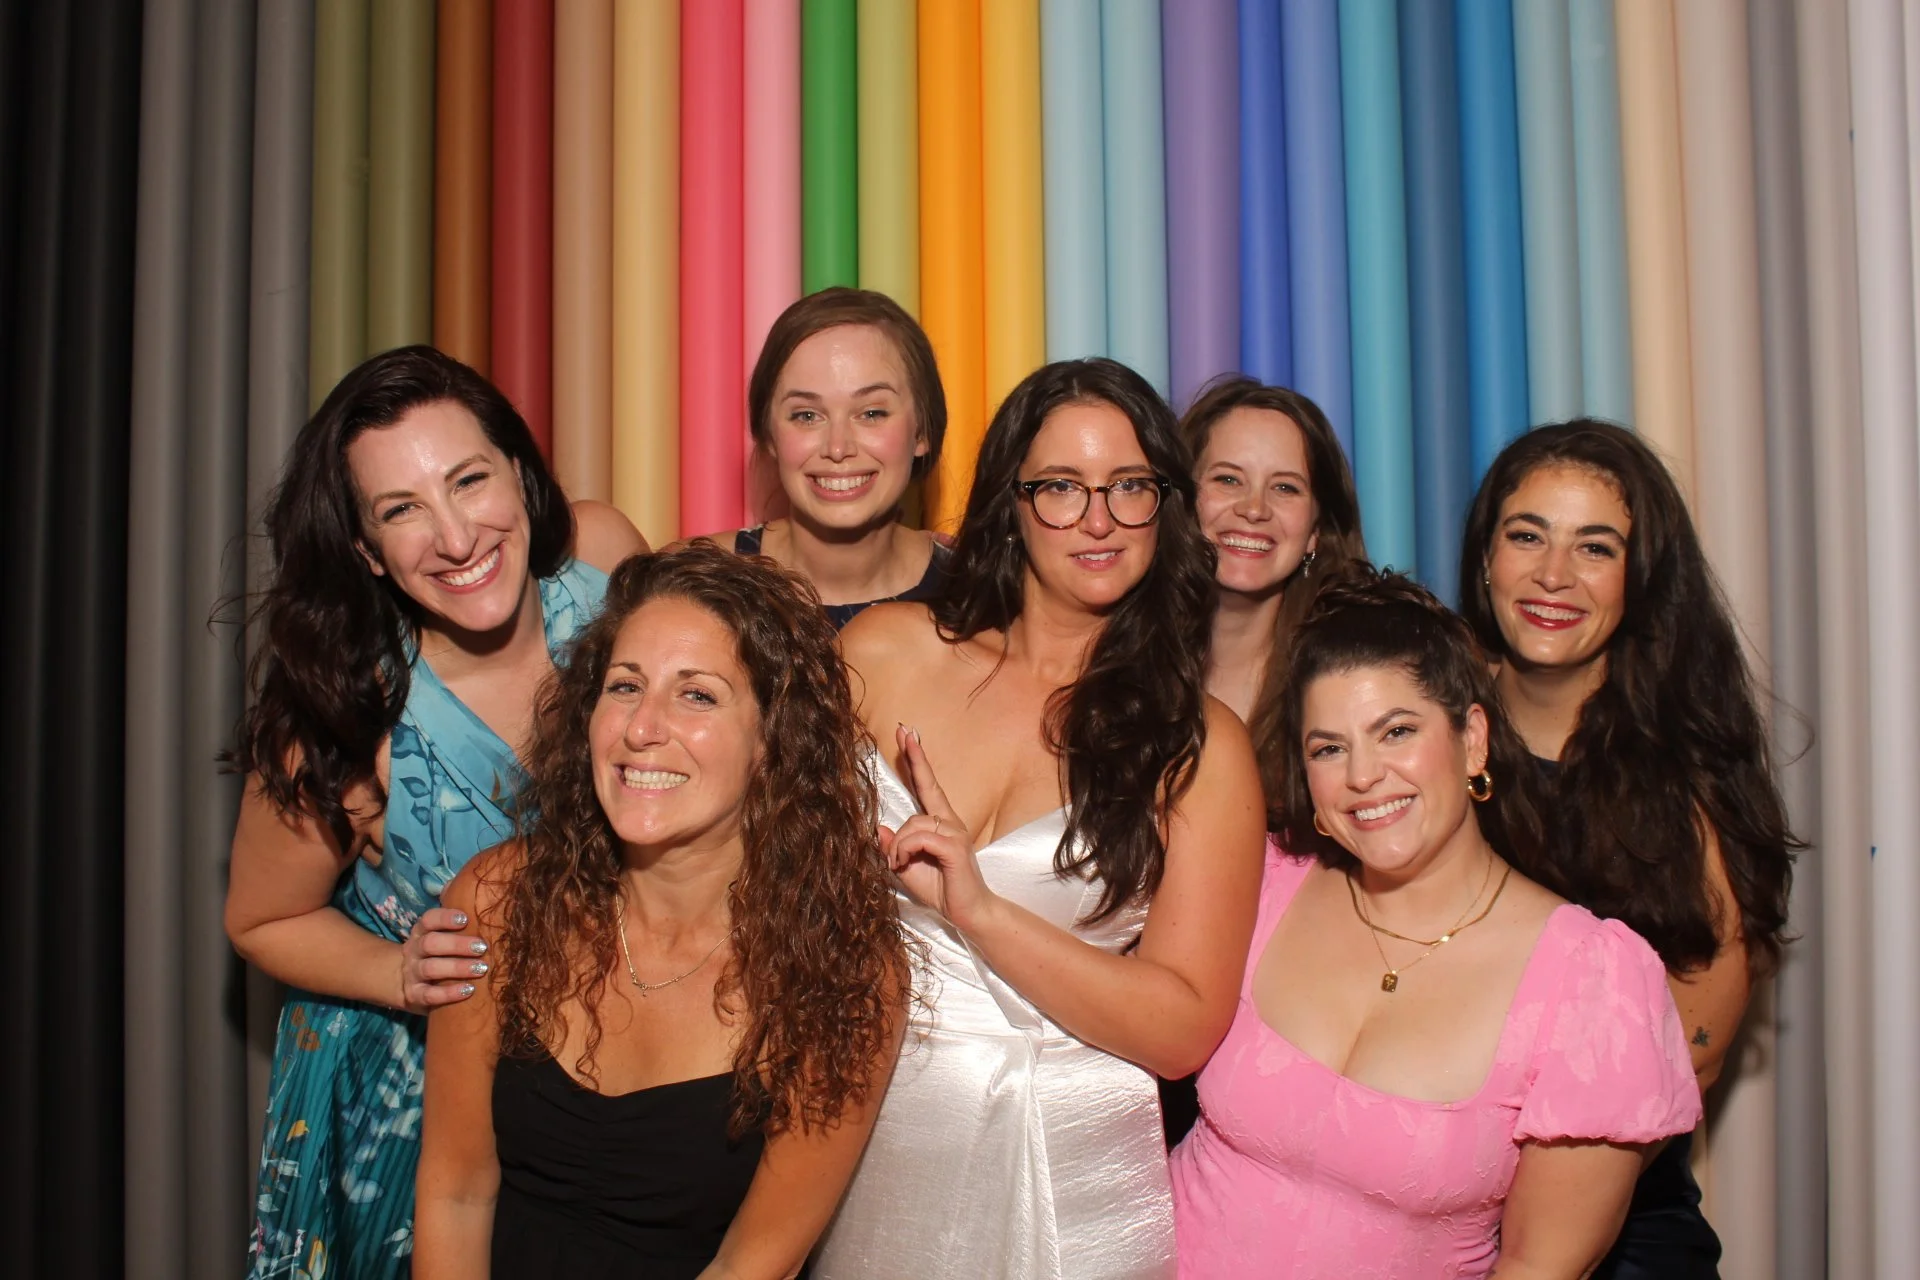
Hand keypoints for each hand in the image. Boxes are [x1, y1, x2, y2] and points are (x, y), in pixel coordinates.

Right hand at [399, 907, 488, 1013]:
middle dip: (457, 944)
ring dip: (457, 967)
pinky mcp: (414, 995)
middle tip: (482, 947)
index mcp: (421, 932)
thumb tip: (475, 894)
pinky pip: (429, 995)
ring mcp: (412, 973)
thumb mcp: (441, 936)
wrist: (410, 985)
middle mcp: (413, 950)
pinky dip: (449, 993)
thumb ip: (456, 922)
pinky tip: (469, 990)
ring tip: (481, 968)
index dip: (445, 918)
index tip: (465, 919)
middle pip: (430, 943)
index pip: (428, 920)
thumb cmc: (438, 955)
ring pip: (430, 968)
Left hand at [878, 725, 998, 932]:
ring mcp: (955, 832)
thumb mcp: (906, 868)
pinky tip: (903, 863)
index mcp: (941, 824)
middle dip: (910, 782)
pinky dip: (905, 850)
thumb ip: (894, 849)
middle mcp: (950, 822)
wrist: (969, 914)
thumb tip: (879, 829)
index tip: (907, 733)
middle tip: (901, 766)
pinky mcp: (955, 846)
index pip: (928, 785)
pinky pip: (920, 837)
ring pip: (913, 823)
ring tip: (900, 864)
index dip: (918, 759)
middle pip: (917, 802)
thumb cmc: (941, 890)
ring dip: (899, 846)